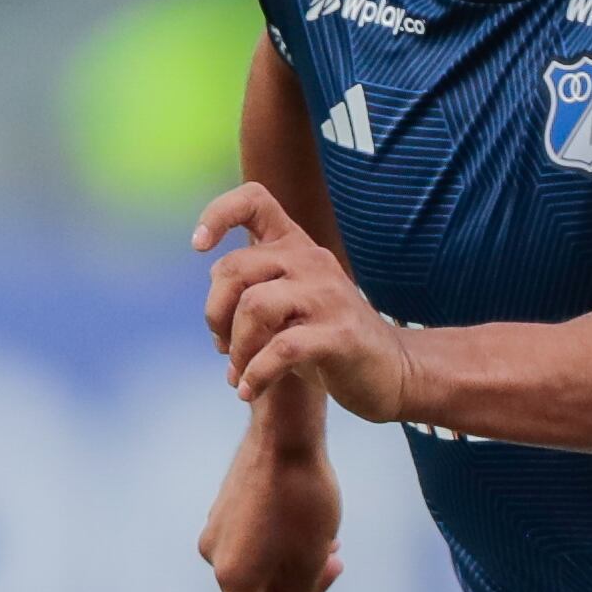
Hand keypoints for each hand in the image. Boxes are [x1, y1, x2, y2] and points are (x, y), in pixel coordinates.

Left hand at [198, 183, 422, 425]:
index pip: (254, 200)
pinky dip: (255, 374)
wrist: (392, 373)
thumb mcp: (290, 306)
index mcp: (297, 247)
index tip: (199, 246)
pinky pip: (279, 349)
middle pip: (234, 268)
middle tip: (224, 347)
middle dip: (215, 314)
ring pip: (253, 307)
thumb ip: (254, 295)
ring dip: (236, 348)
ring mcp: (328, 296)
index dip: (217, 215)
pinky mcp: (338, 335)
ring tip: (239, 373)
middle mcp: (312, 261)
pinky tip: (249, 391)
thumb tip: (213, 314)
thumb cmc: (329, 341)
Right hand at [198, 402, 346, 591]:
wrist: (283, 432)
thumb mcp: (315, 557)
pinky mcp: (225, 508)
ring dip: (296, 563)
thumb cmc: (304, 498)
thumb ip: (302, 590)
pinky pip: (255, 542)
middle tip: (338, 562)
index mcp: (234, 577)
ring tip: (330, 539)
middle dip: (303, 589)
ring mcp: (217, 530)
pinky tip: (313, 522)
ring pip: (261, 566)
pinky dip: (283, 543)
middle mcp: (215, 556)